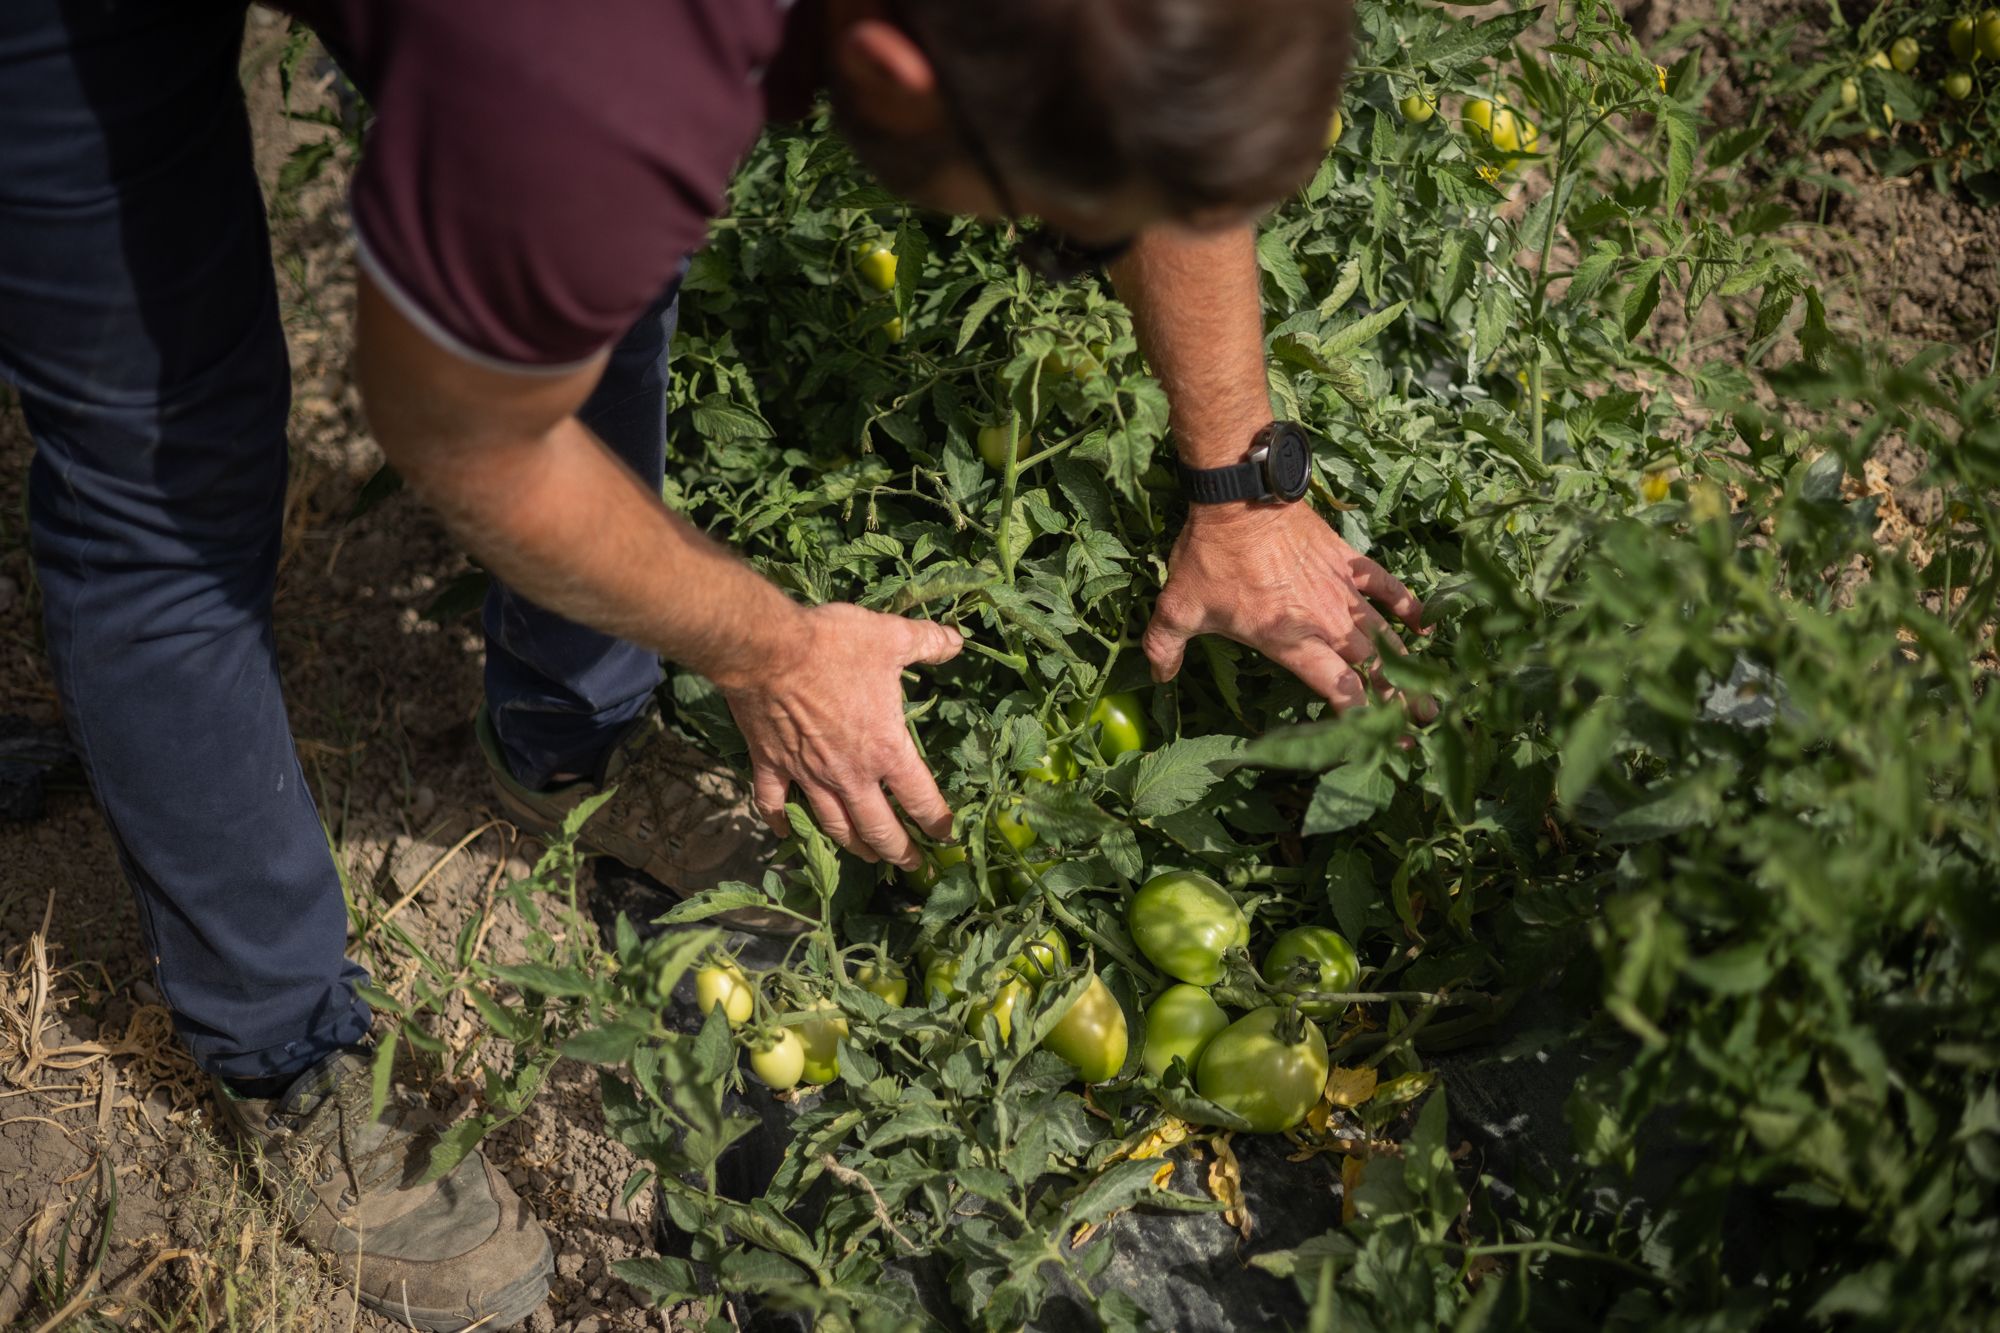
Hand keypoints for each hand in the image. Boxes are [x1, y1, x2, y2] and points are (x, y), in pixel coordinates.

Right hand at [722, 604, 962, 868]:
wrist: (768, 650)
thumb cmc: (835, 645)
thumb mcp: (892, 637)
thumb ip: (928, 642)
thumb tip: (958, 641)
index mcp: (886, 750)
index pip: (921, 800)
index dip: (938, 823)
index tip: (947, 836)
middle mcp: (849, 775)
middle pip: (878, 829)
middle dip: (898, 852)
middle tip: (912, 866)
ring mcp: (808, 775)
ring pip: (833, 825)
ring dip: (852, 846)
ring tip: (866, 856)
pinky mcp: (772, 766)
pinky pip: (775, 804)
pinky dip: (781, 822)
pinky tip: (785, 833)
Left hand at [1144, 502, 1430, 715]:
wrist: (1240, 496)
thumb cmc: (1210, 556)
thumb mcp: (1178, 607)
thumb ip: (1165, 648)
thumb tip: (1157, 677)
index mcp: (1289, 641)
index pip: (1336, 689)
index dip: (1359, 718)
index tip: (1378, 740)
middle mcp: (1323, 622)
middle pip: (1372, 669)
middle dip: (1400, 702)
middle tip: (1424, 724)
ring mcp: (1340, 591)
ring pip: (1385, 636)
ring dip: (1410, 666)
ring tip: (1435, 694)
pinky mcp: (1347, 561)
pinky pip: (1385, 585)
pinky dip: (1408, 604)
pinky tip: (1427, 625)